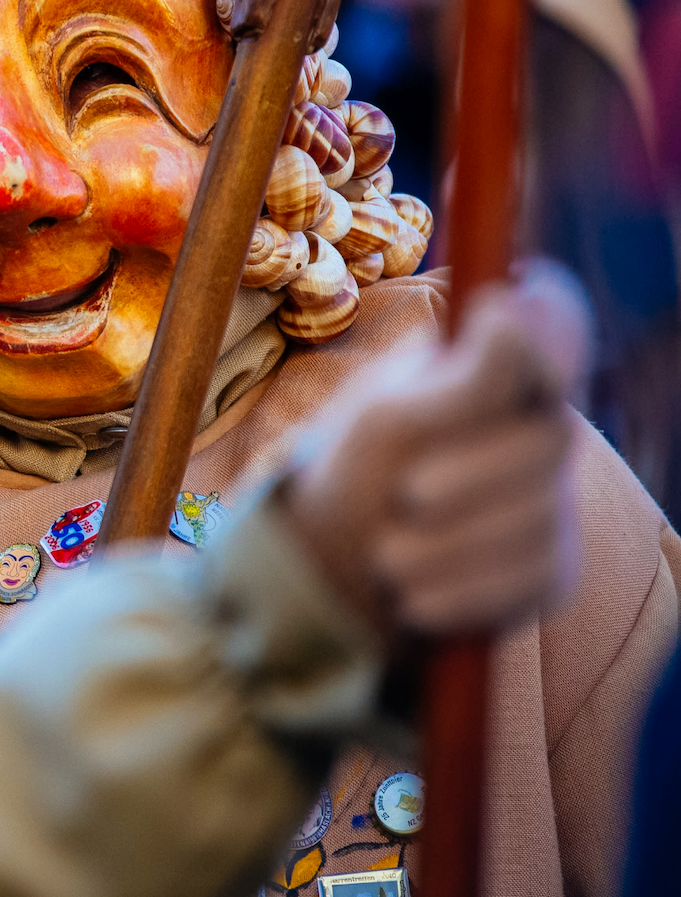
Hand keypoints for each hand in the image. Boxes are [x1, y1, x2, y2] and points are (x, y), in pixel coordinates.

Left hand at [279, 260, 590, 636]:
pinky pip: (530, 580)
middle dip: (474, 473)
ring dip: (448, 545)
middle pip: (554, 437)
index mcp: (498, 375)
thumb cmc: (359, 473)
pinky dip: (461, 592)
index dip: (549, 325)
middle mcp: (539, 430)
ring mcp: (553, 500)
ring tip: (387, 556)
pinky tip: (413, 597)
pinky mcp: (550, 568)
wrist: (338, 567)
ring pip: (541, 518)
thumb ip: (460, 379)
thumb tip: (514, 300)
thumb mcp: (388, 419)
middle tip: (408, 494)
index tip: (498, 320)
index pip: (558, 329)